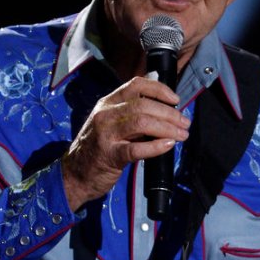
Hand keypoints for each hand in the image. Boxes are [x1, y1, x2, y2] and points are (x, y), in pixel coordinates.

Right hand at [61, 77, 190, 209]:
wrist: (74, 174)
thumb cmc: (96, 149)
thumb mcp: (110, 124)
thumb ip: (131, 115)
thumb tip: (163, 109)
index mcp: (107, 103)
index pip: (136, 85)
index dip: (159, 89)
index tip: (175, 99)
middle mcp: (105, 114)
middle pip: (143, 105)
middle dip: (169, 113)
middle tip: (184, 122)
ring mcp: (106, 134)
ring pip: (141, 122)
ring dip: (167, 128)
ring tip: (181, 134)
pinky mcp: (109, 155)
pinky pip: (136, 148)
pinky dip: (155, 146)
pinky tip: (168, 145)